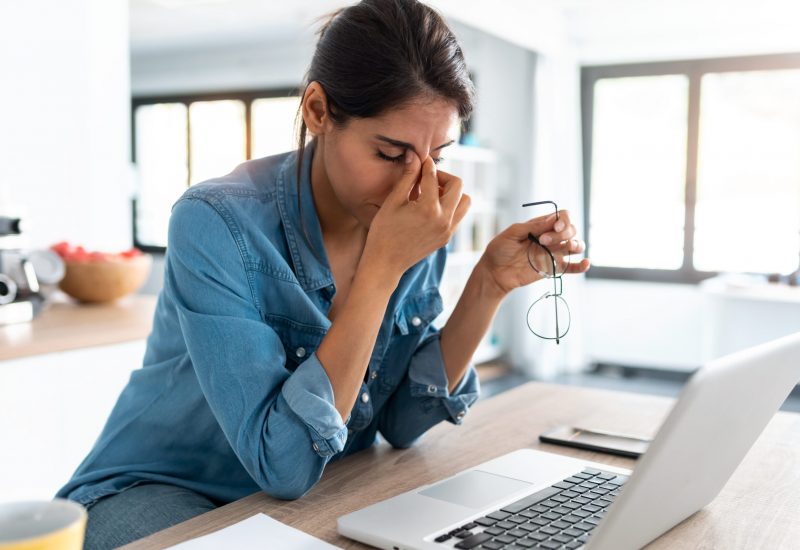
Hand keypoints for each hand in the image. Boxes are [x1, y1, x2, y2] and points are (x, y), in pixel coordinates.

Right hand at [361, 151, 470, 278]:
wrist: (385, 263)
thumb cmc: (383, 232)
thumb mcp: (393, 202)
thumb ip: (407, 178)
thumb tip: (414, 155)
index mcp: (428, 208)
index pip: (433, 176)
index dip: (426, 164)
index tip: (420, 159)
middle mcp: (444, 219)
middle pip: (457, 185)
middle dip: (443, 177)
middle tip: (427, 179)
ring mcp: (448, 230)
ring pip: (465, 201)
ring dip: (452, 192)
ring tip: (432, 194)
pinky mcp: (447, 238)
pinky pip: (458, 215)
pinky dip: (450, 206)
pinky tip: (431, 207)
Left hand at [478, 210, 589, 295]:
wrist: (494, 272)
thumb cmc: (500, 250)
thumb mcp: (512, 233)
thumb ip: (532, 226)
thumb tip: (552, 219)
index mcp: (541, 225)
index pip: (562, 217)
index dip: (563, 220)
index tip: (555, 226)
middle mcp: (550, 237)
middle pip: (571, 230)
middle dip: (562, 233)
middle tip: (543, 241)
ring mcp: (553, 253)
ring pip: (575, 245)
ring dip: (576, 244)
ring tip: (568, 247)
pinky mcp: (553, 268)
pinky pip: (572, 267)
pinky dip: (581, 265)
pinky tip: (585, 263)